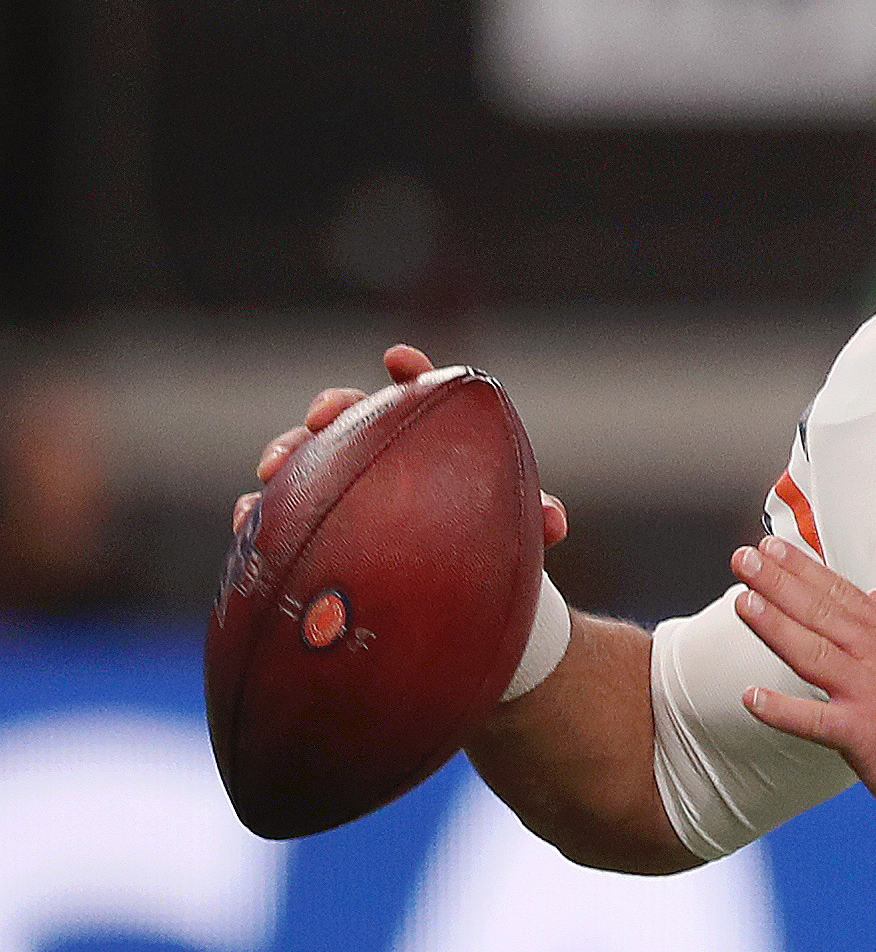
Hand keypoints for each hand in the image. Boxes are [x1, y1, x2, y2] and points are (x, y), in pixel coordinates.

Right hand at [231, 343, 568, 546]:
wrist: (448, 592)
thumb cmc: (483, 542)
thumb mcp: (511, 532)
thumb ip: (533, 519)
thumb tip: (554, 522)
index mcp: (430, 437)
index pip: (421, 392)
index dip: (410, 371)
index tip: (399, 359)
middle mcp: (380, 449)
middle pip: (352, 412)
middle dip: (334, 405)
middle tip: (322, 418)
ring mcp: (339, 481)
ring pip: (304, 454)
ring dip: (285, 452)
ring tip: (273, 470)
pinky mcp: (309, 518)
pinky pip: (277, 510)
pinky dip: (258, 510)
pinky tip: (245, 521)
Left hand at [732, 535, 875, 832]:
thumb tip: (872, 600)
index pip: (841, 593)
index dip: (804, 568)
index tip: (774, 547)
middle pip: (821, 611)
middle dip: (779, 582)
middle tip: (746, 558)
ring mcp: (870, 693)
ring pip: (813, 651)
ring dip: (774, 625)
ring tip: (743, 602)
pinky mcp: (863, 733)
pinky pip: (814, 720)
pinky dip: (781, 709)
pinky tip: (752, 697)